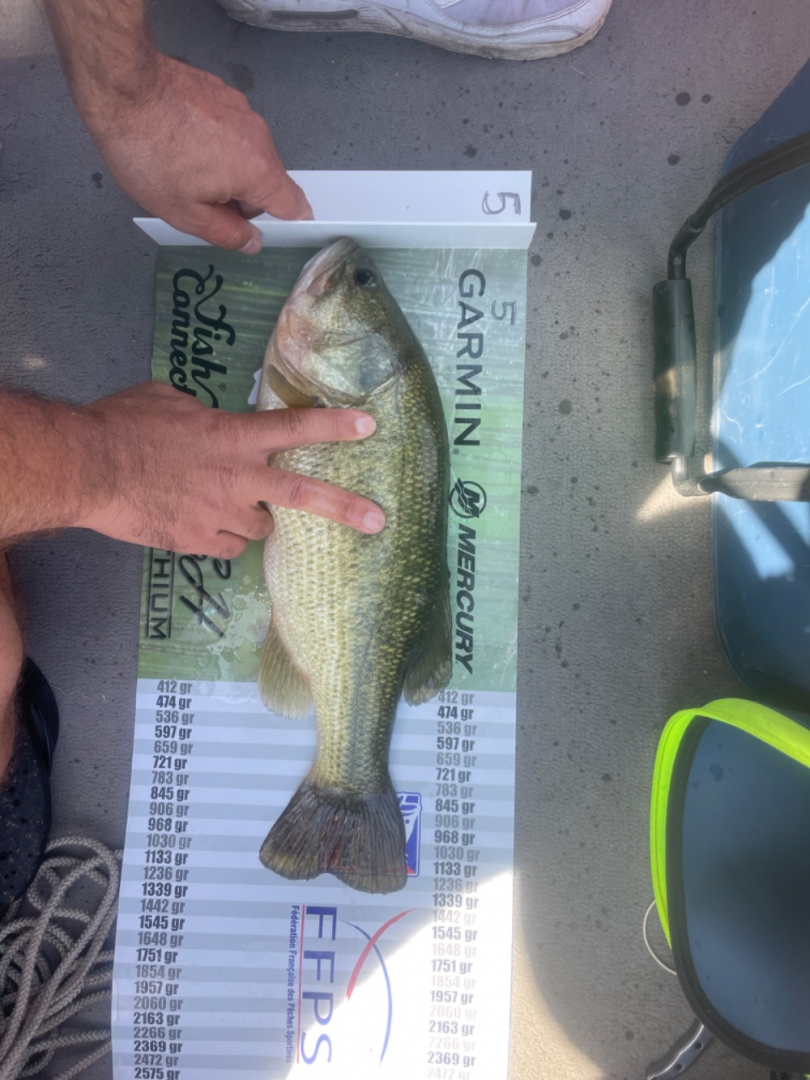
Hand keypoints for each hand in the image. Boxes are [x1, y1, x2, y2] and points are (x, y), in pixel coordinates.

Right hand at [77, 383, 383, 557]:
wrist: (88, 468)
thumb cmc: (124, 423)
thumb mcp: (170, 399)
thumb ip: (204, 414)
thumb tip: (209, 420)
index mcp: (233, 437)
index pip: (295, 428)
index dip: (334, 426)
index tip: (368, 425)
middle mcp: (237, 478)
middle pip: (302, 495)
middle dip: (345, 507)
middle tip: (378, 520)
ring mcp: (220, 515)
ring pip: (262, 527)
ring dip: (256, 517)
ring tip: (234, 506)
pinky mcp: (197, 542)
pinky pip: (229, 547)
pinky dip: (225, 538)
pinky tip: (207, 526)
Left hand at [80, 55, 311, 248]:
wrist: (123, 86)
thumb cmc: (149, 151)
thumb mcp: (185, 213)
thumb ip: (226, 233)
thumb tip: (251, 242)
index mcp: (258, 171)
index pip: (294, 206)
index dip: (286, 224)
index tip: (268, 231)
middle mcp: (259, 137)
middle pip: (267, 180)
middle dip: (242, 198)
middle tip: (202, 203)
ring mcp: (242, 110)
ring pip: (247, 154)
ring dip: (226, 169)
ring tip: (184, 168)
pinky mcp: (222, 93)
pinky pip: (229, 129)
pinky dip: (214, 142)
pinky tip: (181, 141)